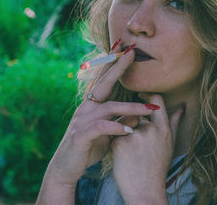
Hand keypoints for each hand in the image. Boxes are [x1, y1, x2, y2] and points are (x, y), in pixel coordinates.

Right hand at [43, 45, 154, 186]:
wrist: (66, 168)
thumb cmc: (88, 148)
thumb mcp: (107, 135)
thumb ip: (120, 123)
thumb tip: (138, 116)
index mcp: (92, 106)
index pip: (104, 81)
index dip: (113, 63)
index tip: (125, 48)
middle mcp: (85, 109)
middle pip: (103, 84)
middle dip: (117, 67)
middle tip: (132, 53)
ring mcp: (81, 121)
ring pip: (108, 108)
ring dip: (130, 108)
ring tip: (149, 109)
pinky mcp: (80, 136)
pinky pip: (100, 128)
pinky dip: (116, 128)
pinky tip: (130, 132)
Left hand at [111, 94, 184, 203]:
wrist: (145, 191)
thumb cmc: (157, 168)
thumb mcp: (169, 145)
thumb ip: (174, 123)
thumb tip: (182, 106)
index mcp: (164, 129)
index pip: (156, 100)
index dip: (147, 94)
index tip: (139, 94)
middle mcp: (151, 129)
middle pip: (136, 113)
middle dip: (132, 123)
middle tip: (135, 143)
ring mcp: (135, 135)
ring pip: (123, 124)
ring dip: (123, 134)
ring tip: (131, 154)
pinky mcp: (119, 143)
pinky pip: (114, 135)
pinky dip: (116, 144)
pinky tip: (122, 158)